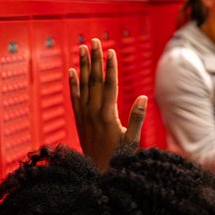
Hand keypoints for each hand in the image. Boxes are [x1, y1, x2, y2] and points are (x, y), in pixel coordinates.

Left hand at [68, 39, 145, 170]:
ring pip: (83, 85)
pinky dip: (73, 84)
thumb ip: (136, 118)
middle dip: (95, 59)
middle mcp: (93, 113)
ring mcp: (84, 116)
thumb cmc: (120, 159)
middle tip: (94, 40)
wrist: (98, 174)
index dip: (110, 67)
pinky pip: (74, 98)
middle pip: (94, 80)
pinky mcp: (79, 121)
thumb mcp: (132, 141)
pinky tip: (72, 71)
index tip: (110, 51)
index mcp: (107, 116)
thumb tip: (142, 97)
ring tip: (82, 48)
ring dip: (83, 65)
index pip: (109, 85)